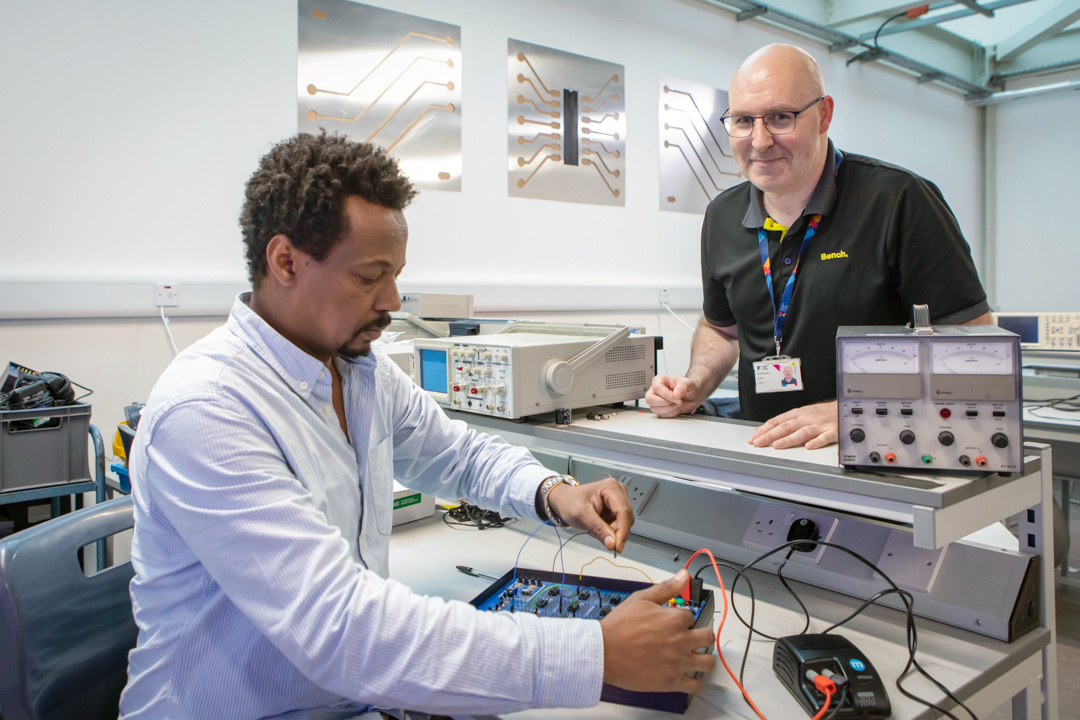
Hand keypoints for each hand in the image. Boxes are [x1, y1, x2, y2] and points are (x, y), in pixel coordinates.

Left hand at [546, 476, 632, 552]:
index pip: (623, 512)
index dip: (622, 531)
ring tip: (594, 528)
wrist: (564, 500)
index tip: (617, 547)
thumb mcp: (581, 515)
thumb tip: (612, 543)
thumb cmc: (570, 501)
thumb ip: (598, 529)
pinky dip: (609, 530)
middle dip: (614, 532)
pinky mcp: (617, 508)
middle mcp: (618, 491)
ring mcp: (619, 500)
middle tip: (598, 536)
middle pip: (626, 519)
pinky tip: (598, 527)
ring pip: (624, 524)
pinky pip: (620, 525)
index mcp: (611, 487)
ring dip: (611, 531)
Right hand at [600, 570, 715, 693]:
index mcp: (675, 619)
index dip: (683, 619)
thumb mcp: (641, 599)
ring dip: (704, 659)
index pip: (691, 616)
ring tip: (695, 658)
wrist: (603, 652)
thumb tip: (684, 575)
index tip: (674, 623)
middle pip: (708, 637)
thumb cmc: (619, 626)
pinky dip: (694, 683)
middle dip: (702, 636)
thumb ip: (666, 588)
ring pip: (708, 662)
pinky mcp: (672, 681)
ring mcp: (678, 662)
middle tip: (693, 639)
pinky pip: (695, 686)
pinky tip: (687, 677)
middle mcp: (681, 640)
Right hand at [645, 375, 700, 417]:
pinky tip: (676, 408)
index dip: (667, 395)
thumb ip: (683, 386)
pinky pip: (661, 415)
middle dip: (666, 403)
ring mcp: (656, 401)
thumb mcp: (688, 383)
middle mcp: (655, 391)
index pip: (657, 388)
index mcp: (659, 380)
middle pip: (650, 399)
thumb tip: (676, 393)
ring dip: (670, 409)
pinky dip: (671, 414)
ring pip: (654, 409)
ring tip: (678, 404)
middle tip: (677, 401)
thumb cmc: (687, 387)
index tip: (677, 397)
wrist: (692, 396)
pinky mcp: (659, 410)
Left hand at [748, 400, 837, 449]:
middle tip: (758, 443)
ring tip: (777, 445)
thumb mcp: (801, 413)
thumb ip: (785, 422)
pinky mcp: (833, 431)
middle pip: (786, 427)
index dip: (764, 430)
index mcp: (797, 414)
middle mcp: (806, 418)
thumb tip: (765, 430)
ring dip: (789, 439)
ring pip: (802, 432)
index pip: (777, 421)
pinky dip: (817, 442)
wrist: (844, 407)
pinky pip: (825, 437)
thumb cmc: (821, 413)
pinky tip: (809, 447)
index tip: (753, 438)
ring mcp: (819, 425)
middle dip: (770, 435)